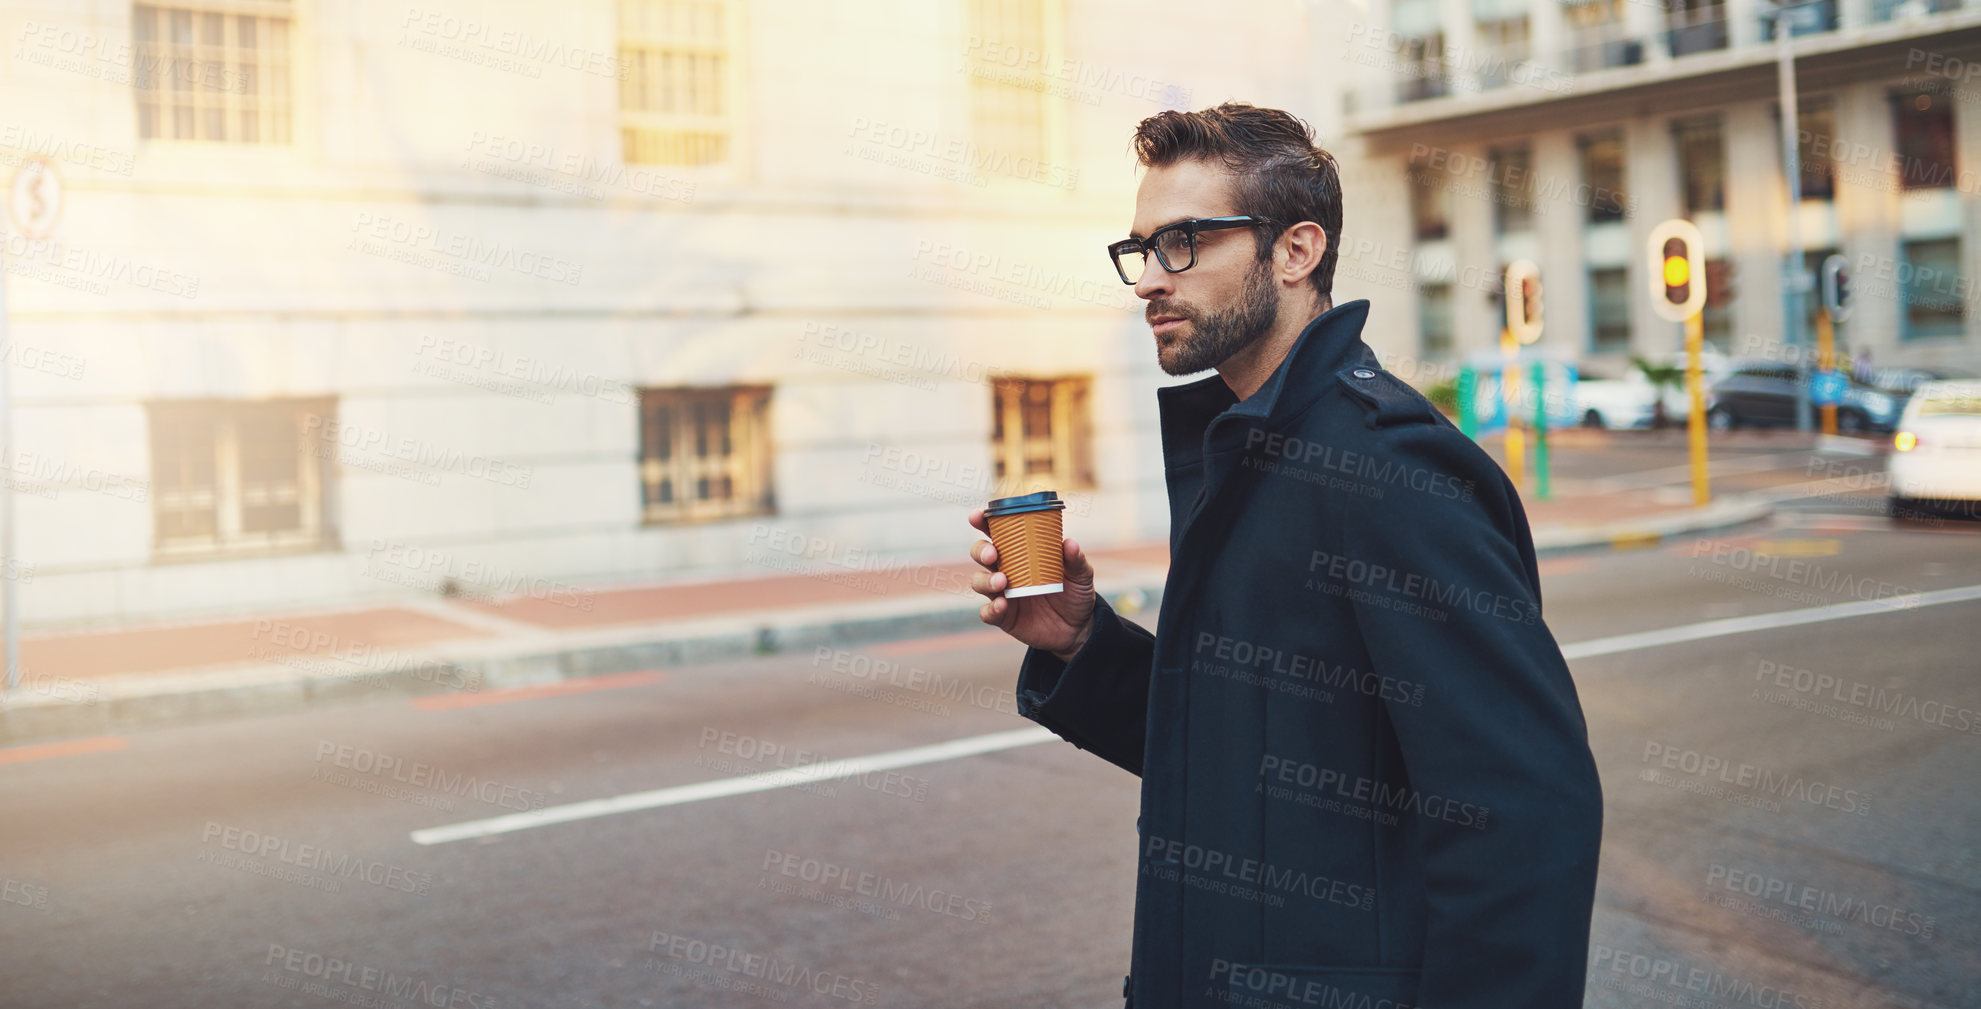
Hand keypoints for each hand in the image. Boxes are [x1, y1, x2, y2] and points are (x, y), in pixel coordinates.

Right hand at [967, 507, 1096, 662]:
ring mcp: (1002, 594)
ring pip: (979, 581)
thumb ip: (1076, 560)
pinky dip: (991, 608)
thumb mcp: (1081, 576)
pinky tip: (1002, 605)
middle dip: (981, 550)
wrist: (1078, 628)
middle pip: (981, 554)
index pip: (997, 533)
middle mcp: (1006, 570)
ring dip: (986, 579)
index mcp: (1021, 553)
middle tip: (992, 554)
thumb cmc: (1075, 593)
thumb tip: (1069, 543)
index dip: (983, 522)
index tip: (977, 516)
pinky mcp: (1003, 617)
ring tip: (1002, 582)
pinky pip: (987, 612)